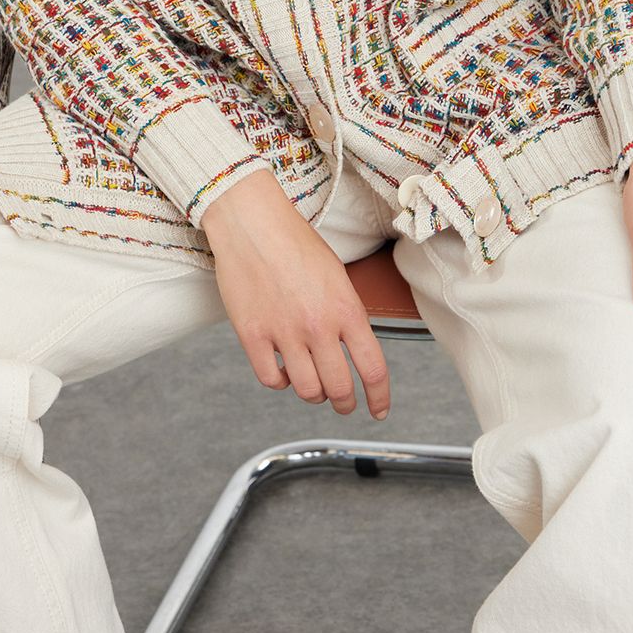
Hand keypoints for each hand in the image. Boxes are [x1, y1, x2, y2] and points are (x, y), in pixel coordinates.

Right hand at [200, 169, 391, 420]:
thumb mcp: (337, 275)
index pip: (373, 369)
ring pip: (307, 391)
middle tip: (343, 403)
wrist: (253, 222)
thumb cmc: (295, 242)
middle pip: (339, 389)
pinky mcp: (252, 335)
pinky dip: (280, 382)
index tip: (378, 410)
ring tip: (313, 385)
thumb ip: (347, 314)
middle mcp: (318, 326)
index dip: (379, 397)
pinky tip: (282, 371)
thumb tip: (353, 349)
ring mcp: (284, 332)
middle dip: (344, 403)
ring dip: (314, 394)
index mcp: (346, 309)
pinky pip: (271, 379)